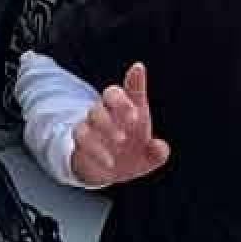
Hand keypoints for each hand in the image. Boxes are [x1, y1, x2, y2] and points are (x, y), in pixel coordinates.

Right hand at [69, 62, 170, 187]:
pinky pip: (82, 136)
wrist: (109, 172)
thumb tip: (160, 147)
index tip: (138, 69)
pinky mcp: (81, 140)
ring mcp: (93, 124)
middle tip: (135, 117)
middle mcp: (110, 112)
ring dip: (106, 125)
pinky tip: (110, 162)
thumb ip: (157, 152)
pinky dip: (96, 149)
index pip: (132, 90)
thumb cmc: (131, 153)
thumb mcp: (148, 156)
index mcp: (129, 109)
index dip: (134, 80)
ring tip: (122, 140)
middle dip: (121, 102)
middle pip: (109, 94)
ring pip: (93, 113)